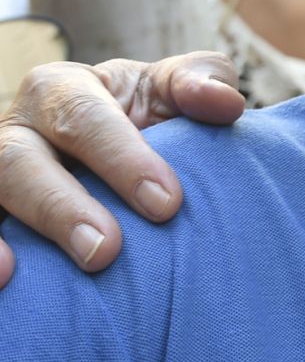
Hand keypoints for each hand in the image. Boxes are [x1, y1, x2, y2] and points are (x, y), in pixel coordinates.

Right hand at [0, 53, 243, 285]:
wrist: (114, 156)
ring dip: (26, 231)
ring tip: (41, 271)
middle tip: (108, 250)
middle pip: (20, 161)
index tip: (167, 204)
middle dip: (62, 206)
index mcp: (62, 90)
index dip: (122, 159)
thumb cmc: (147, 115)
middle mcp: (17, 131)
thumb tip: (225, 104)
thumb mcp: (170, 91)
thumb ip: (199, 83)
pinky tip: (6, 279)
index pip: (84, 118)